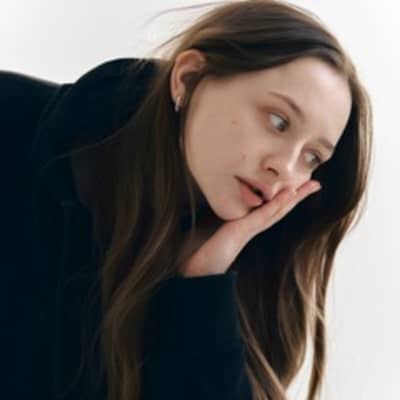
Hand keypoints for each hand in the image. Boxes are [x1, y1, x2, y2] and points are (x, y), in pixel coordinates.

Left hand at [178, 180, 321, 276]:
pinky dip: (278, 204)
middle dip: (297, 196)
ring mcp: (249, 229)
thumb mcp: (213, 228)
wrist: (196, 271)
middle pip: (279, 209)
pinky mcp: (242, 230)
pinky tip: (290, 193)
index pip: (270, 209)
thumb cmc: (203, 251)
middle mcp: (251, 228)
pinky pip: (264, 215)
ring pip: (277, 211)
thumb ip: (220, 219)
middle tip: (315, 184)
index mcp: (246, 226)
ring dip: (294, 198)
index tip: (298, 186)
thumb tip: (217, 207)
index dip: (285, 198)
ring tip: (312, 186)